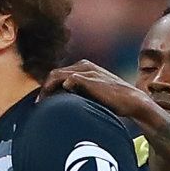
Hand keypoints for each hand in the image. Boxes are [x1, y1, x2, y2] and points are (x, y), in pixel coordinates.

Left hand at [40, 60, 159, 124]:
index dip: (47, 88)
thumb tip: (60, 104)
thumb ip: (78, 93)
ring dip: (48, 89)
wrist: (131, 101)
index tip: (41, 102)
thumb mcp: (91, 94)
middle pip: (54, 74)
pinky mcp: (91, 78)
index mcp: (83, 68)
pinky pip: (70, 79)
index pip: (57, 74)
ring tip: (43, 103)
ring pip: (58, 75)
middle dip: (44, 89)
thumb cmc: (112, 100)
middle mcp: (84, 66)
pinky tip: (56, 101)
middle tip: (38, 104)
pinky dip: (60, 88)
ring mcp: (87, 71)